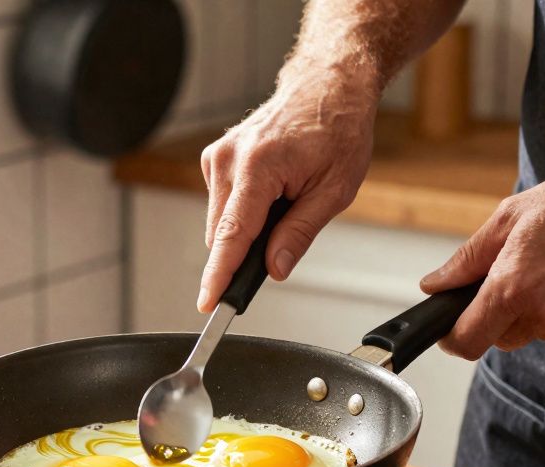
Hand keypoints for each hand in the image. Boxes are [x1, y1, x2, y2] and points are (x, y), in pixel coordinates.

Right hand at [197, 77, 376, 311]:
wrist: (326, 86)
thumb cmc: (336, 129)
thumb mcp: (334, 189)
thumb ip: (300, 233)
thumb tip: (274, 268)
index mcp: (258, 167)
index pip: (231, 235)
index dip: (219, 275)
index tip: (208, 303)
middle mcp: (229, 159)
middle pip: (223, 234)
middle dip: (246, 250)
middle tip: (283, 240)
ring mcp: (218, 156)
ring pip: (220, 222)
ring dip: (246, 228)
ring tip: (284, 202)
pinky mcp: (215, 158)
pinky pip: (222, 204)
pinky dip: (243, 211)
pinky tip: (270, 193)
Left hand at [420, 155, 544, 358]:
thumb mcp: (511, 217)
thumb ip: (466, 260)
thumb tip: (435, 285)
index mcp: (513, 287)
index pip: (468, 339)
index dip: (452, 338)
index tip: (448, 330)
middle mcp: (544, 313)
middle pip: (500, 336)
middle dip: (498, 313)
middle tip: (517, 271)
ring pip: (535, 330)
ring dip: (534, 308)